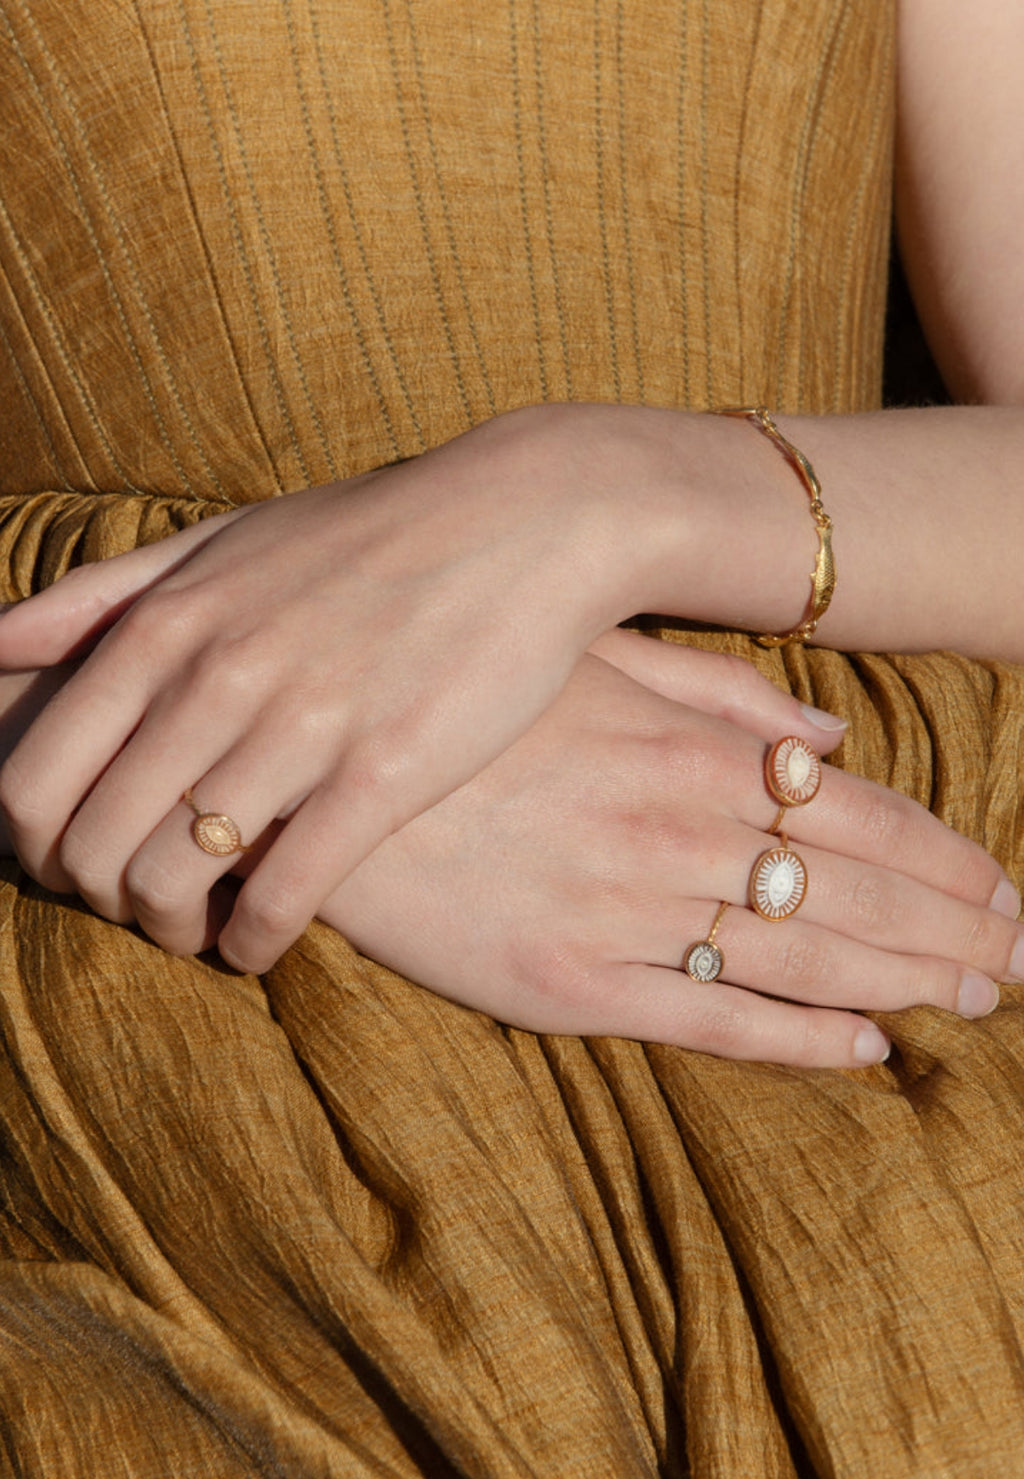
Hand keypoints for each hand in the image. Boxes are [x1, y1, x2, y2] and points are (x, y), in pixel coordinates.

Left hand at [0, 407, 682, 972]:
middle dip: (98, 900)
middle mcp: (217, 677)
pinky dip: (254, 943)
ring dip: (171, 931)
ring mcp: (301, 726)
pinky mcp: (384, 772)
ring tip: (198, 932)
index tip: (76, 865)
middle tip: (138, 908)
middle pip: (92, 844)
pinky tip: (260, 945)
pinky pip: (285, 894)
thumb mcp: (222, 543)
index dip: (36, 849)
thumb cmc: (366, 538)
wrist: (522, 522)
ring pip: (174, 879)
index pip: (36, 778)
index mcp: (166, 625)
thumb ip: (104, 595)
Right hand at [300, 635, 1021, 1066]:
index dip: (944, 858)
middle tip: (1019, 961)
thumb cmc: (462, 706)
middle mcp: (678, 834)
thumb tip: (827, 735)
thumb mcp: (588, 664)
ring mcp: (630, 913)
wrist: (325, 784)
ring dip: (902, 985)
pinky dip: (797, 1041)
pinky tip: (862, 1054)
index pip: (856, 817)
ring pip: (802, 959)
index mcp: (689, 754)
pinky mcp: (575, 984)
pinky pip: (712, 1021)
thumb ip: (715, 694)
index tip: (1005, 889)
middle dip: (951, 929)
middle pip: (854, 893)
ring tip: (971, 1003)